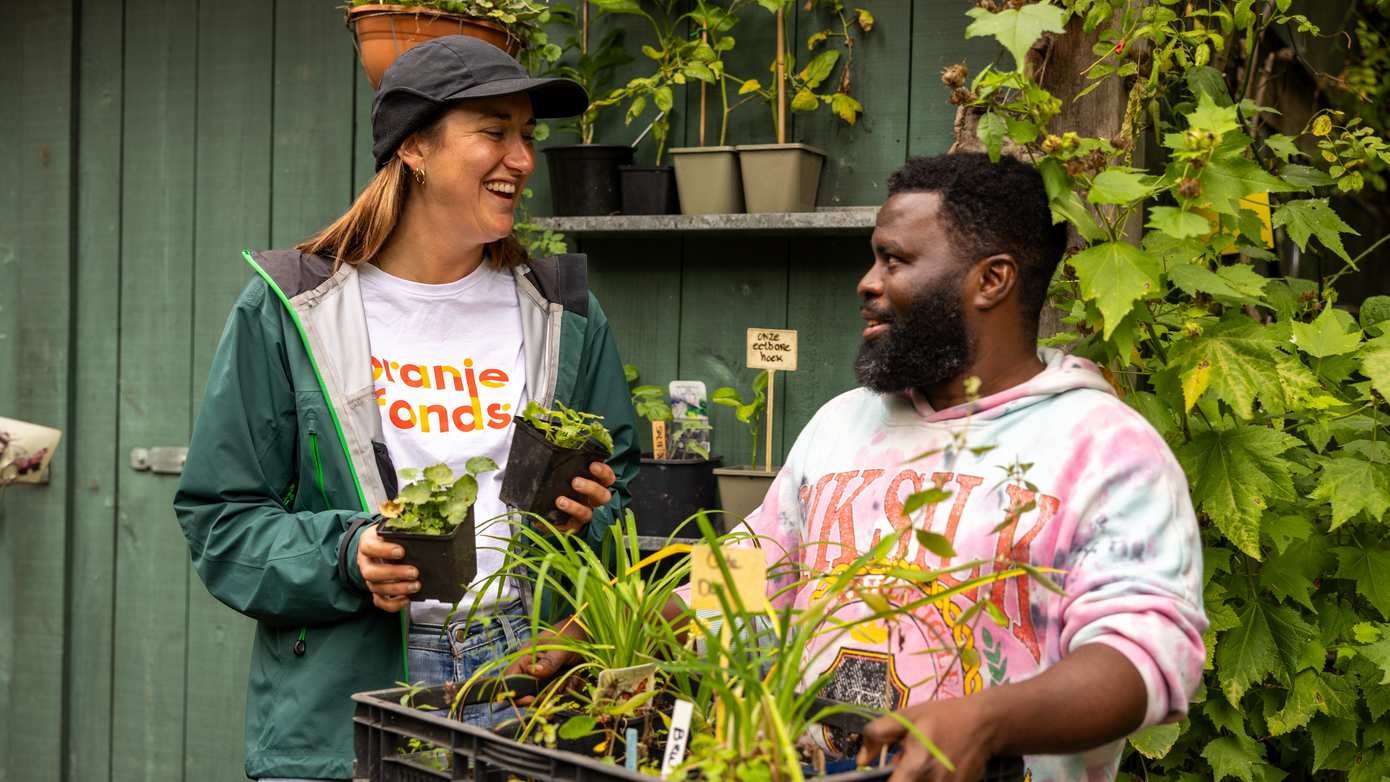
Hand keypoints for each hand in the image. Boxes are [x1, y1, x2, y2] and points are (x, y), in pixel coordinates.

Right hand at [356, 524, 418, 611]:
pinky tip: (406, 600)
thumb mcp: (388, 528)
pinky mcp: (375, 591)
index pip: (370, 547)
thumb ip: (398, 526)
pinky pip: (380, 602)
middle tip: (414, 572)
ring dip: (398, 589)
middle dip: (394, 574)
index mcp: (367, 544)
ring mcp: (369, 579)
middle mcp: (365, 563)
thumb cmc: (385, 538)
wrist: (374, 547)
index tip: (401, 551)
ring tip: (416, 585)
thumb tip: (417, 523)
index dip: (385, 551)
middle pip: (372, 573)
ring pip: (377, 588)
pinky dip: (393, 605)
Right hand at [503, 616, 587, 703]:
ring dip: (559, 690)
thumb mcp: (561, 647)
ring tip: (571, 677)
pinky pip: (560, 691)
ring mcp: (546, 675)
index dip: (515, 692)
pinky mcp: (558, 679)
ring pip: (545, 694)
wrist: (589, 631)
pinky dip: (568, 688)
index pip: (510, 677)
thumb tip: (532, 672)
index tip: (530, 699)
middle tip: (556, 690)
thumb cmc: (572, 634)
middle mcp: (533, 668)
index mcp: (527, 657)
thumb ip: (549, 661)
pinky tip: (576, 678)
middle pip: (527, 691)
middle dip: (542, 695)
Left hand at [553, 460, 615, 533]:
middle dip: (591, 488)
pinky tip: (552, 513)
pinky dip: (559, 521)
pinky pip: (571, 526)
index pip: (608, 478)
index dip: (603, 472)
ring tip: (561, 500)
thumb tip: (555, 445)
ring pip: (588, 513)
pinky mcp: (573, 528)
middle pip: (603, 496)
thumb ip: (568, 465)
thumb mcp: (566, 475)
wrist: (550, 512)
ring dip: (575, 507)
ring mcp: (585, 516)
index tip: (593, 465)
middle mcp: (595, 502)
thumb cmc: (562, 488)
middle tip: (575, 482)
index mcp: (597, 486)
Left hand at [858, 696, 998, 781]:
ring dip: (912, 777)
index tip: (884, 774)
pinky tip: (931, 768)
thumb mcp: (905, 717)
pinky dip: (927, 779)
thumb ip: (877, 735)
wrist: (982, 724)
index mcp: (916, 766)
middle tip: (902, 764)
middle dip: (900, 778)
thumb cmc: (941, 718)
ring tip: (919, 764)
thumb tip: (860, 759)